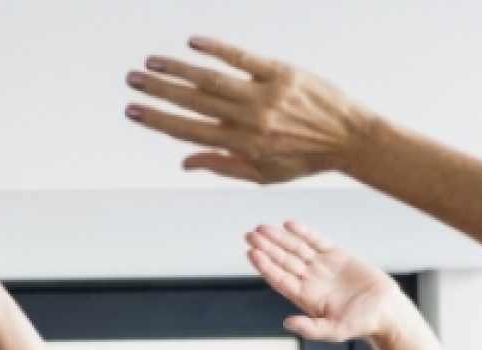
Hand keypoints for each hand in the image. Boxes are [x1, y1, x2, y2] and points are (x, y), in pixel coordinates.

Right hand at [126, 38, 375, 184]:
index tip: (133, 112)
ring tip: (152, 63)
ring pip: (211, 78)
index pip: (190, 132)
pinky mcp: (281, 72)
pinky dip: (216, 49)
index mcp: (243, 146)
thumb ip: (222, 166)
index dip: (158, 121)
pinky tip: (193, 43)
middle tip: (132, 81)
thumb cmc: (305, 159)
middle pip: (193, 102)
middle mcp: (250, 120)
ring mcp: (265, 94)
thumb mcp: (262, 174)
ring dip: (178, 70)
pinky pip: (242, 57)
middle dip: (159, 92)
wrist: (349, 138)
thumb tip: (184, 163)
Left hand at [247, 221, 404, 342]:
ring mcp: (322, 266)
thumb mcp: (334, 331)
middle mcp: (310, 280)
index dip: (265, 266)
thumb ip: (311, 329)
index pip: (280, 279)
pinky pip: (316, 240)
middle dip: (266, 248)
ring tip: (262, 228)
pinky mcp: (337, 254)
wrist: (386, 311)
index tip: (252, 253)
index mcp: (306, 297)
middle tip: (250, 235)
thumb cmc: (361, 324)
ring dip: (279, 238)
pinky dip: (304, 232)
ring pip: (296, 248)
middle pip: (283, 260)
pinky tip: (289, 225)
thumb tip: (287, 323)